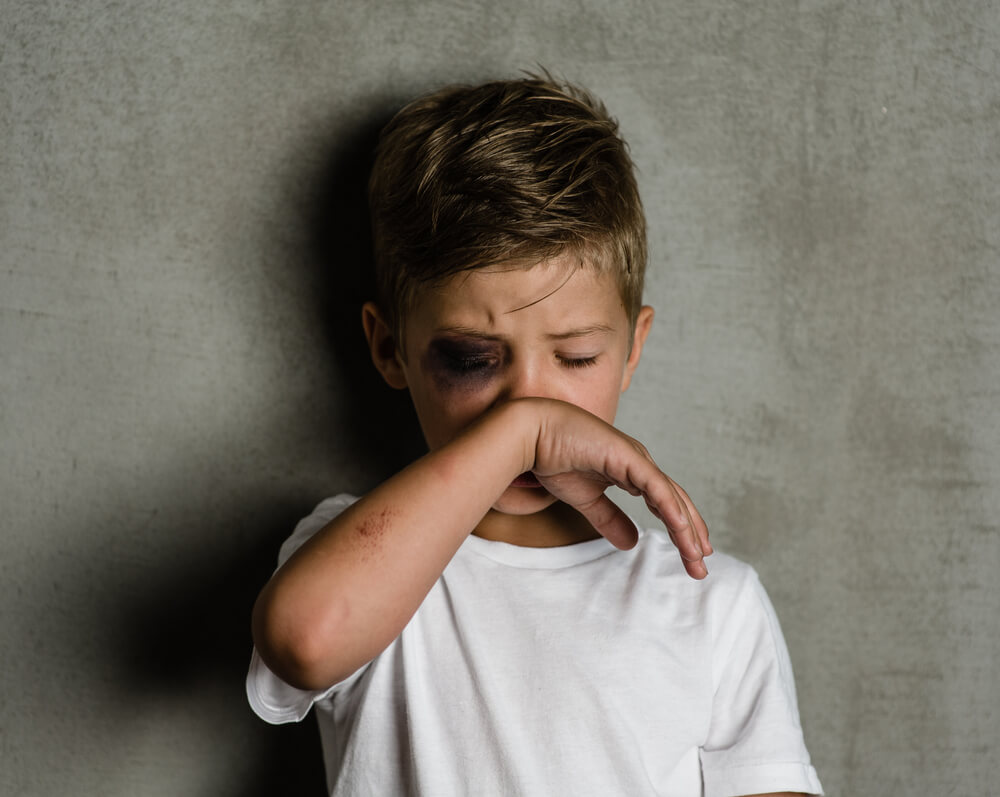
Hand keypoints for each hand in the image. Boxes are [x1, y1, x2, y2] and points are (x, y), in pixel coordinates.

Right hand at [527, 399, 711, 576]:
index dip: (681, 529)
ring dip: (687, 529)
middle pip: (675, 503)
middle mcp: (640, 464)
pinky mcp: (629, 457)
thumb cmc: (554, 458)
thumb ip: (609, 519)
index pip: (665, 503)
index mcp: (631, 472)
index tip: (692, 555)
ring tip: (697, 557)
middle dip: (691, 535)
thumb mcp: (587, 500)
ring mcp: (637, 459)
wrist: (532, 434)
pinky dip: (671, 509)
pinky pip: (657, 488)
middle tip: (700, 565)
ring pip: (671, 498)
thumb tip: (631, 543)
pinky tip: (682, 531)